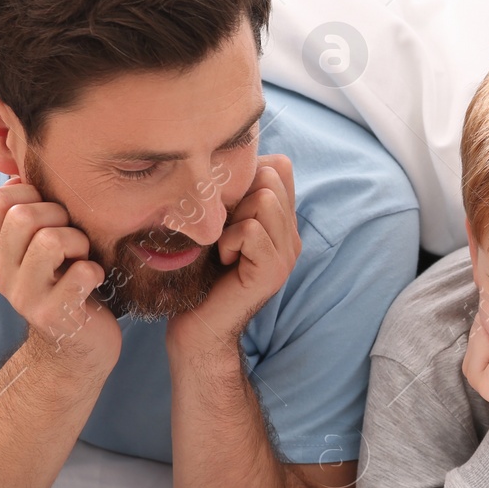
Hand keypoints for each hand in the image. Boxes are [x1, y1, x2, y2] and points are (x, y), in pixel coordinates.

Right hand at [0, 176, 121, 370]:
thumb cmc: (69, 282)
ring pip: (50, 241)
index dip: (31, 194)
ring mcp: (24, 296)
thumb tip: (32, 167)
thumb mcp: (44, 246)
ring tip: (83, 256)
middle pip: (23, 216)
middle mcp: (2, 272)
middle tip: (74, 236)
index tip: (52, 212)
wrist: (77, 347)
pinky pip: (80, 273)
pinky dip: (95, 270)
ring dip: (79, 242)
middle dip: (60, 215)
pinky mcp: (53, 315)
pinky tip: (94, 279)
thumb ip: (34, 213)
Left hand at [168, 155, 300, 353]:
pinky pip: (251, 230)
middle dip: (237, 196)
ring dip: (232, 219)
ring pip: (265, 198)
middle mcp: (292, 235)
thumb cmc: (197, 274)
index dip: (246, 175)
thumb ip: (233, 197)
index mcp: (281, 221)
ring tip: (223, 247)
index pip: (280, 166)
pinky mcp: (274, 270)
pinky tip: (223, 260)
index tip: (224, 209)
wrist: (196, 329)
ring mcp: (288, 254)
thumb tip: (229, 157)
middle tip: (221, 232)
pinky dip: (229, 241)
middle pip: (272, 176)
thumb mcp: (216, 225)